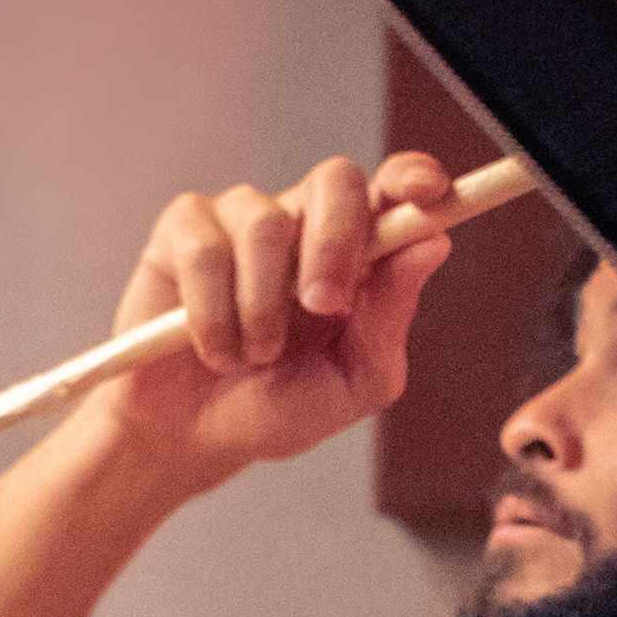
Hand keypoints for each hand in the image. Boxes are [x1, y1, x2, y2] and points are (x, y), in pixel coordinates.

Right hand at [85, 152, 456, 481]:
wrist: (191, 439)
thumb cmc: (274, 409)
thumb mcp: (351, 383)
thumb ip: (389, 319)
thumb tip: (433, 244)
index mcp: (356, 256)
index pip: (392, 192)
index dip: (412, 177)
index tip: (426, 193)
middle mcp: (303, 223)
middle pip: (336, 181)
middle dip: (337, 241)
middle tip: (323, 305)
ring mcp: (241, 219)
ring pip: (266, 224)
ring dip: (262, 308)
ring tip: (253, 355)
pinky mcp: (183, 230)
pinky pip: (205, 250)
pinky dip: (211, 314)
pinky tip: (212, 346)